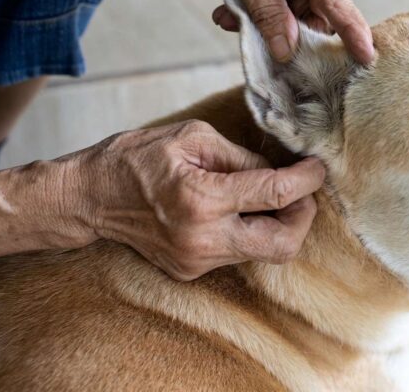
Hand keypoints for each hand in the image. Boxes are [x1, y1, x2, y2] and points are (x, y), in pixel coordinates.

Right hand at [77, 120, 325, 280]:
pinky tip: (235, 211)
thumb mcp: (193, 138)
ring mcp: (196, 261)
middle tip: (300, 193)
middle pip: (283, 246)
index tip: (318, 168)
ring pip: (262, 252)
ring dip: (276, 224)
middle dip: (302, 218)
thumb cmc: (136, 158)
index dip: (307, 181)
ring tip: (266, 196)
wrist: (89, 197)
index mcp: (203, 198)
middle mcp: (203, 238)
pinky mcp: (190, 270)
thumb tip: (279, 170)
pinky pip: (237, 253)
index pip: (277, 195)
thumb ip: (242, 157)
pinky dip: (247, 231)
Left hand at [213, 0, 373, 63]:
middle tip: (256, 42)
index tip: (365, 56)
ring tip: (232, 17)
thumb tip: (284, 51)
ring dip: (267, 16)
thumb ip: (265, 9)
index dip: (350, 31)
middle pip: (318, 8)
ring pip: (301, 3)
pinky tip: (235, 7)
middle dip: (286, 28)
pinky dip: (265, 1)